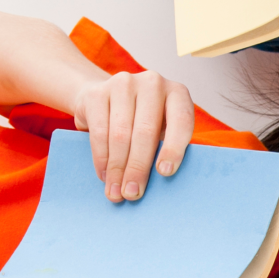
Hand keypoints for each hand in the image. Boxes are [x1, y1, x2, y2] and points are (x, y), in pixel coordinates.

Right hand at [69, 65, 195, 201]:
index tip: (165, 173)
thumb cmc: (144, 122)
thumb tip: (161, 182)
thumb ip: (165, 147)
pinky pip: (99, 131)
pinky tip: (104, 174)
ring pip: (121, 134)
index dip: (174, 148)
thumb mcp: (162, 128)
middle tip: (133, 194)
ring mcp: (123, 84)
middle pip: (146, 132)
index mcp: (177, 93)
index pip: (181, 121)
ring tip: (116, 192)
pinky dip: (101, 157)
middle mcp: (152, 83)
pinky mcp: (97, 93)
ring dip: (117, 168)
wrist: (105, 97)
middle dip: (138, 168)